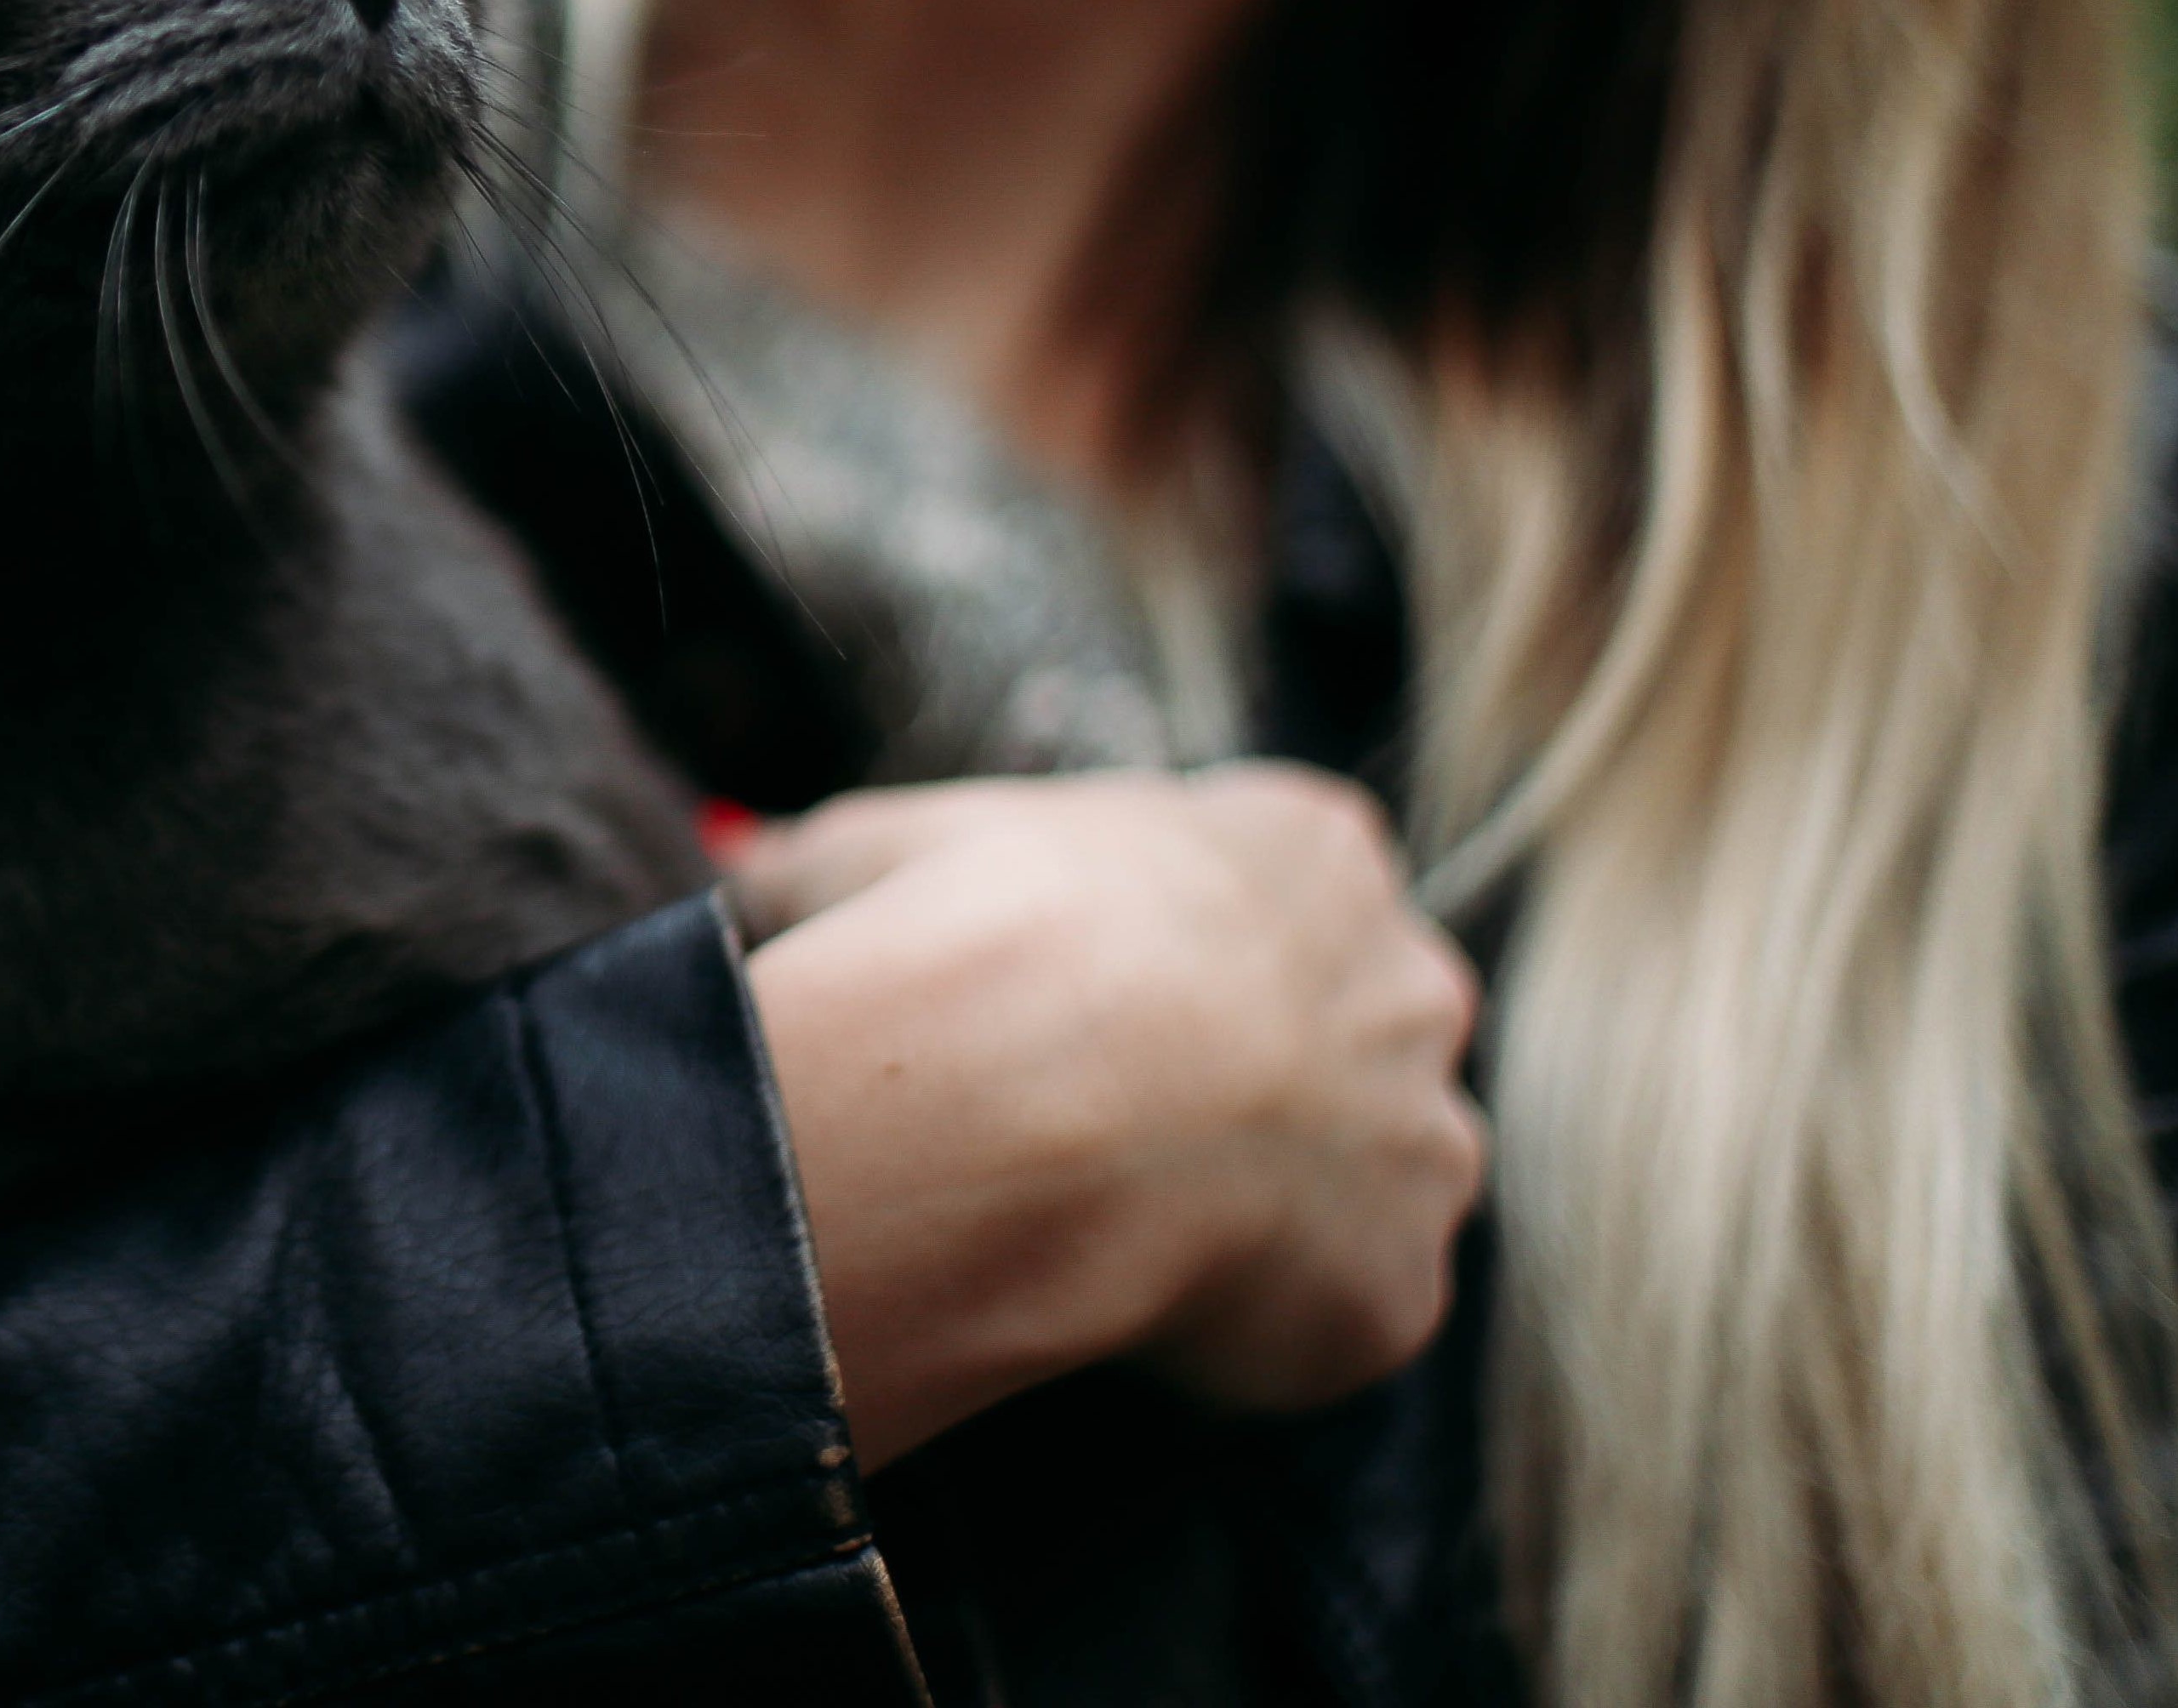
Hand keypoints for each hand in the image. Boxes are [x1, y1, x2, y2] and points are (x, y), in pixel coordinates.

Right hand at [735, 766, 1484, 1466]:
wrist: (1028, 1090)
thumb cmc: (960, 932)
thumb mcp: (878, 847)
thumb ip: (842, 861)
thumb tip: (753, 866)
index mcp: (1304, 847)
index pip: (1274, 898)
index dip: (1173, 964)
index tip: (1084, 1014)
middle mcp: (1406, 977)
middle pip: (1351, 1037)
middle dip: (1252, 1086)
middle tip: (1107, 1134)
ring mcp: (1424, 1136)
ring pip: (1365, 1181)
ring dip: (1268, 1210)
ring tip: (1117, 1235)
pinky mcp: (1402, 1282)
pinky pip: (1335, 1312)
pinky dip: (1255, 1329)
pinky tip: (1145, 1313)